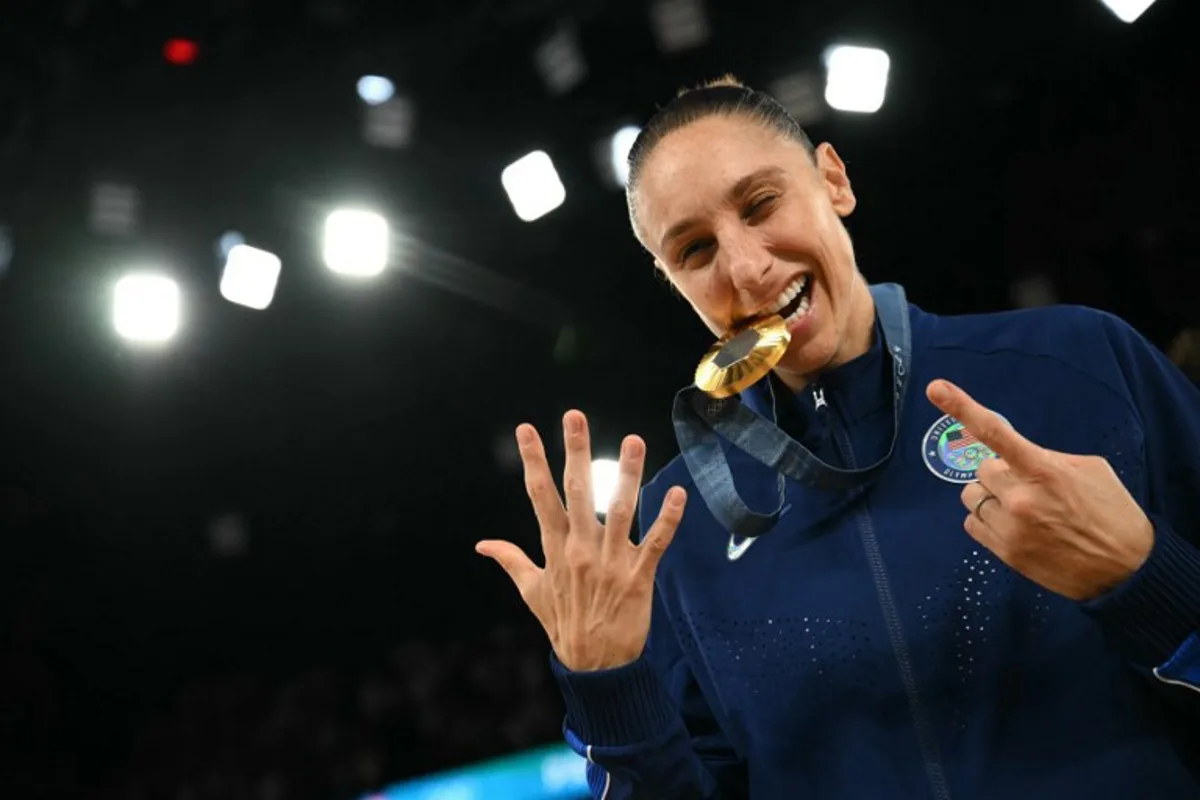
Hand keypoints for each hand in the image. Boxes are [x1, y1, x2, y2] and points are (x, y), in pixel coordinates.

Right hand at [476, 410, 687, 671]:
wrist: (595, 667)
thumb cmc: (564, 625)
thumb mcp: (532, 593)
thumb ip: (511, 561)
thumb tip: (481, 545)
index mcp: (554, 549)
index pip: (540, 496)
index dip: (533, 461)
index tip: (526, 429)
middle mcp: (581, 550)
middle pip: (576, 492)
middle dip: (575, 452)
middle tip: (574, 416)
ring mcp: (612, 562)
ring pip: (620, 510)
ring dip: (628, 474)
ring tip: (634, 440)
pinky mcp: (640, 576)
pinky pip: (656, 542)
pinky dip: (667, 519)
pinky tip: (676, 493)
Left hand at [927, 379, 1153, 600]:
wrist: (1126, 569)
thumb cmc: (1112, 512)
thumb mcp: (1089, 470)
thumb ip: (1047, 458)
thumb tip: (1014, 455)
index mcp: (1044, 470)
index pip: (995, 433)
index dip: (962, 408)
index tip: (936, 389)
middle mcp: (1021, 498)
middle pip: (982, 469)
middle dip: (1001, 473)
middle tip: (1028, 486)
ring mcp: (1010, 528)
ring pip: (972, 496)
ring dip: (991, 497)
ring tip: (1022, 509)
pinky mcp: (1005, 553)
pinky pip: (972, 523)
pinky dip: (987, 520)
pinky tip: (1015, 526)